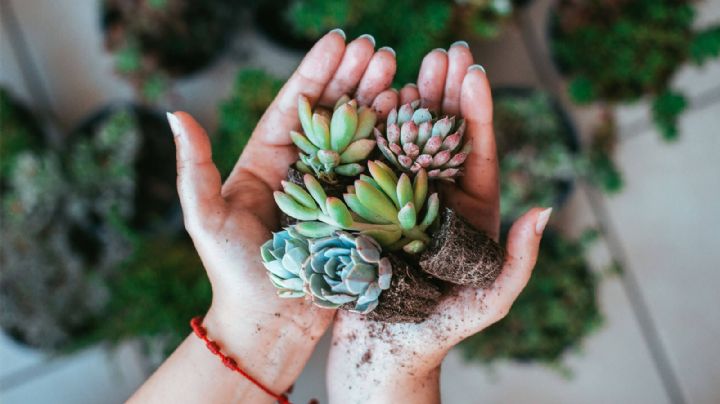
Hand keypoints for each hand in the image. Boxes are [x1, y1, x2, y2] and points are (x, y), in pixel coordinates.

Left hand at [135, 31, 397, 401]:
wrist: (269, 322)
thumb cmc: (233, 271)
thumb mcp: (204, 217)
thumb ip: (192, 168)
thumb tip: (173, 114)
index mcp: (268, 161)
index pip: (296, 106)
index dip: (317, 72)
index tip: (339, 40)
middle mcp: (304, 169)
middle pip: (332, 113)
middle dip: (354, 78)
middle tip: (378, 49)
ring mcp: (334, 190)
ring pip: (359, 136)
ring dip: (378, 102)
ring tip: (398, 72)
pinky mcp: (358, 213)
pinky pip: (378, 172)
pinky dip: (394, 145)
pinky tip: (409, 119)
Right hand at [326, 43, 551, 402]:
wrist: (382, 350)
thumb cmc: (439, 331)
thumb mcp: (488, 302)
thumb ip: (519, 262)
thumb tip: (545, 212)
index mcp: (471, 212)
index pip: (478, 154)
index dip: (478, 112)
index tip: (473, 73)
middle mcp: (436, 198)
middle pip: (443, 137)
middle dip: (445, 94)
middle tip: (444, 53)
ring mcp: (398, 198)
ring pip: (405, 142)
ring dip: (407, 103)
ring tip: (405, 66)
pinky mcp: (364, 206)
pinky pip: (368, 163)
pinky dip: (369, 132)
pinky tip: (368, 103)